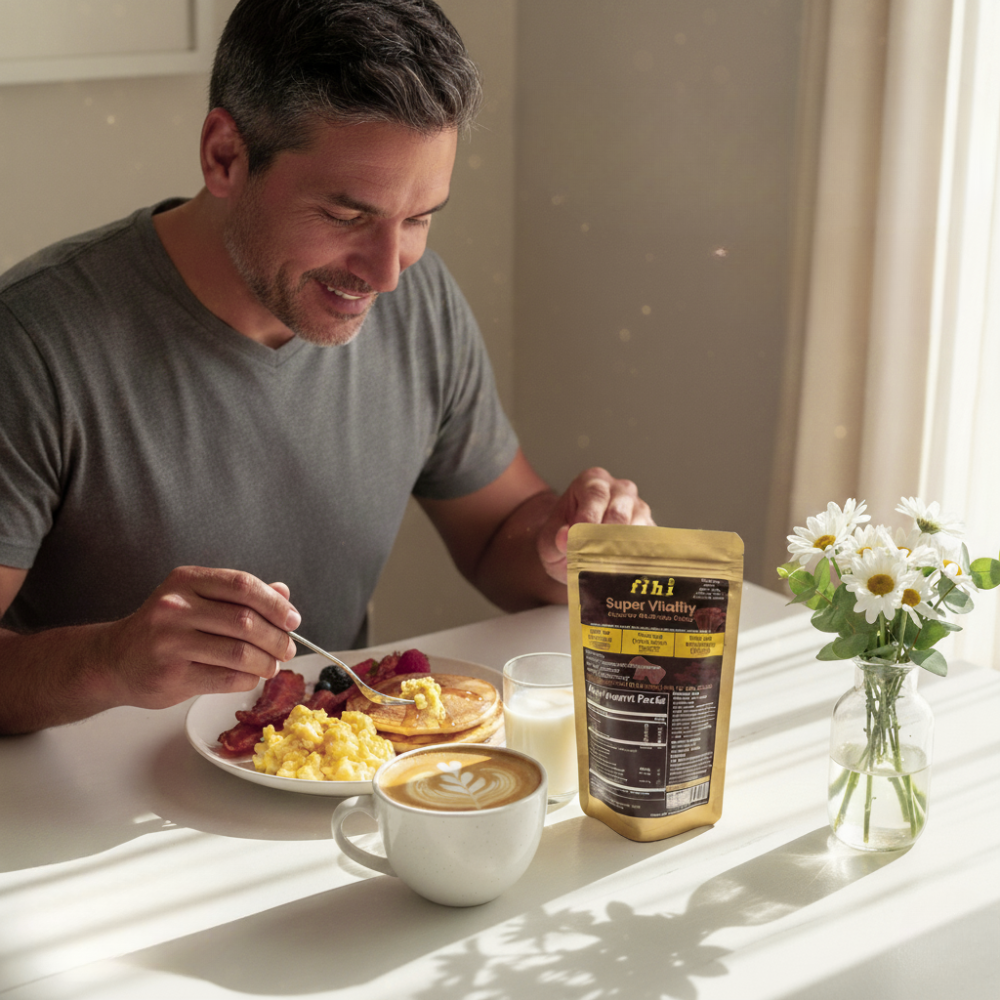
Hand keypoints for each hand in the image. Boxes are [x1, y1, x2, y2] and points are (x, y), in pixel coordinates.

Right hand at [100, 566, 300, 709]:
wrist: (114, 660)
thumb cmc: (163, 628)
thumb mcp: (196, 599)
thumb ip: (239, 596)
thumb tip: (283, 594)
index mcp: (186, 581)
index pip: (243, 585)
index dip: (275, 604)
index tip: (292, 620)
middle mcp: (175, 608)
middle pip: (245, 622)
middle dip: (277, 638)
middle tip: (288, 648)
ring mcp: (170, 642)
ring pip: (239, 653)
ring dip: (267, 662)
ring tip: (273, 665)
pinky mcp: (170, 675)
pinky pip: (226, 678)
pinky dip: (248, 679)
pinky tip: (251, 677)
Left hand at [537, 467, 653, 583]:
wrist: (574, 546)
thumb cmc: (562, 538)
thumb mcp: (548, 540)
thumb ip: (553, 539)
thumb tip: (565, 538)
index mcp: (592, 482)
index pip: (595, 497)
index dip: (587, 524)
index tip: (577, 546)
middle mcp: (620, 489)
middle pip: (619, 513)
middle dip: (605, 541)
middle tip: (593, 563)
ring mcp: (639, 507)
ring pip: (639, 528)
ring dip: (623, 553)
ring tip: (607, 571)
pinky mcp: (651, 529)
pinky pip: (650, 543)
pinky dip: (637, 559)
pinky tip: (623, 572)